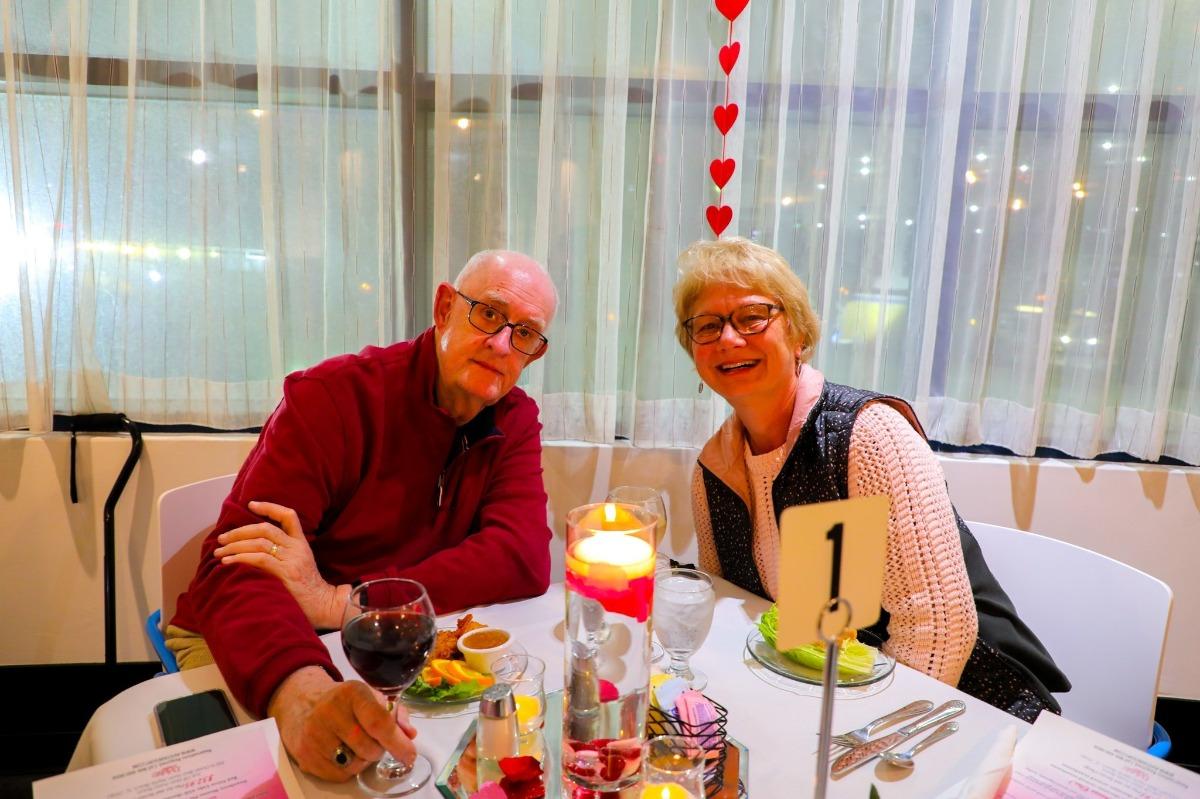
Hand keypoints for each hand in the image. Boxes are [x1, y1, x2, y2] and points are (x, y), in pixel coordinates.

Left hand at [213, 500, 348, 628]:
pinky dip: (240, 558)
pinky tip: (228, 562)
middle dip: (240, 532)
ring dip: (235, 546)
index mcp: (301, 544)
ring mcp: (293, 559)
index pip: (289, 516)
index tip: (251, 505)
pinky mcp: (286, 572)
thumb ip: (284, 555)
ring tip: (219, 553)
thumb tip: (253, 551)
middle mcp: (297, 548)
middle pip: (266, 528)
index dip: (270, 507)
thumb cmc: (308, 590)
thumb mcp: (299, 565)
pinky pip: (260, 559)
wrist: (325, 605)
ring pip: (260, 543)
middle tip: (222, 538)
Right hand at [268, 667, 418, 781]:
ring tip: (356, 745)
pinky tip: (342, 752)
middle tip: (374, 739)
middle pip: (369, 748)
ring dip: (363, 760)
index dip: (397, 742)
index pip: (378, 722)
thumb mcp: (369, 695)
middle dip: (379, 749)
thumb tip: (409, 734)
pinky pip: (338, 776)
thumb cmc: (342, 701)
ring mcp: (314, 736)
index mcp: (352, 693)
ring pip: (355, 765)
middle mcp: (330, 712)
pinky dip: (347, 769)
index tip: (409, 754)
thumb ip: (394, 713)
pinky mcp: (305, 756)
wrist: (301, 702)